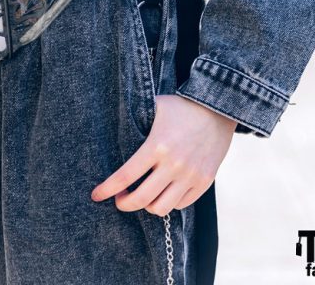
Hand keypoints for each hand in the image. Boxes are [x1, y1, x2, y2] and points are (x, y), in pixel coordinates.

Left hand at [91, 95, 235, 214]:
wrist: (219, 110)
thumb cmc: (182, 107)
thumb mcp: (155, 106)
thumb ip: (135, 118)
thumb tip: (109, 124)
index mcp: (157, 145)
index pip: (126, 175)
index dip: (108, 189)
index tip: (96, 195)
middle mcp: (174, 164)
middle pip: (141, 199)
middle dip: (124, 204)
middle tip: (119, 200)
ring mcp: (190, 175)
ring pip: (161, 208)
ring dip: (146, 206)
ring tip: (142, 195)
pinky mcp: (204, 182)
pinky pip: (180, 205)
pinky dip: (167, 202)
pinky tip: (162, 191)